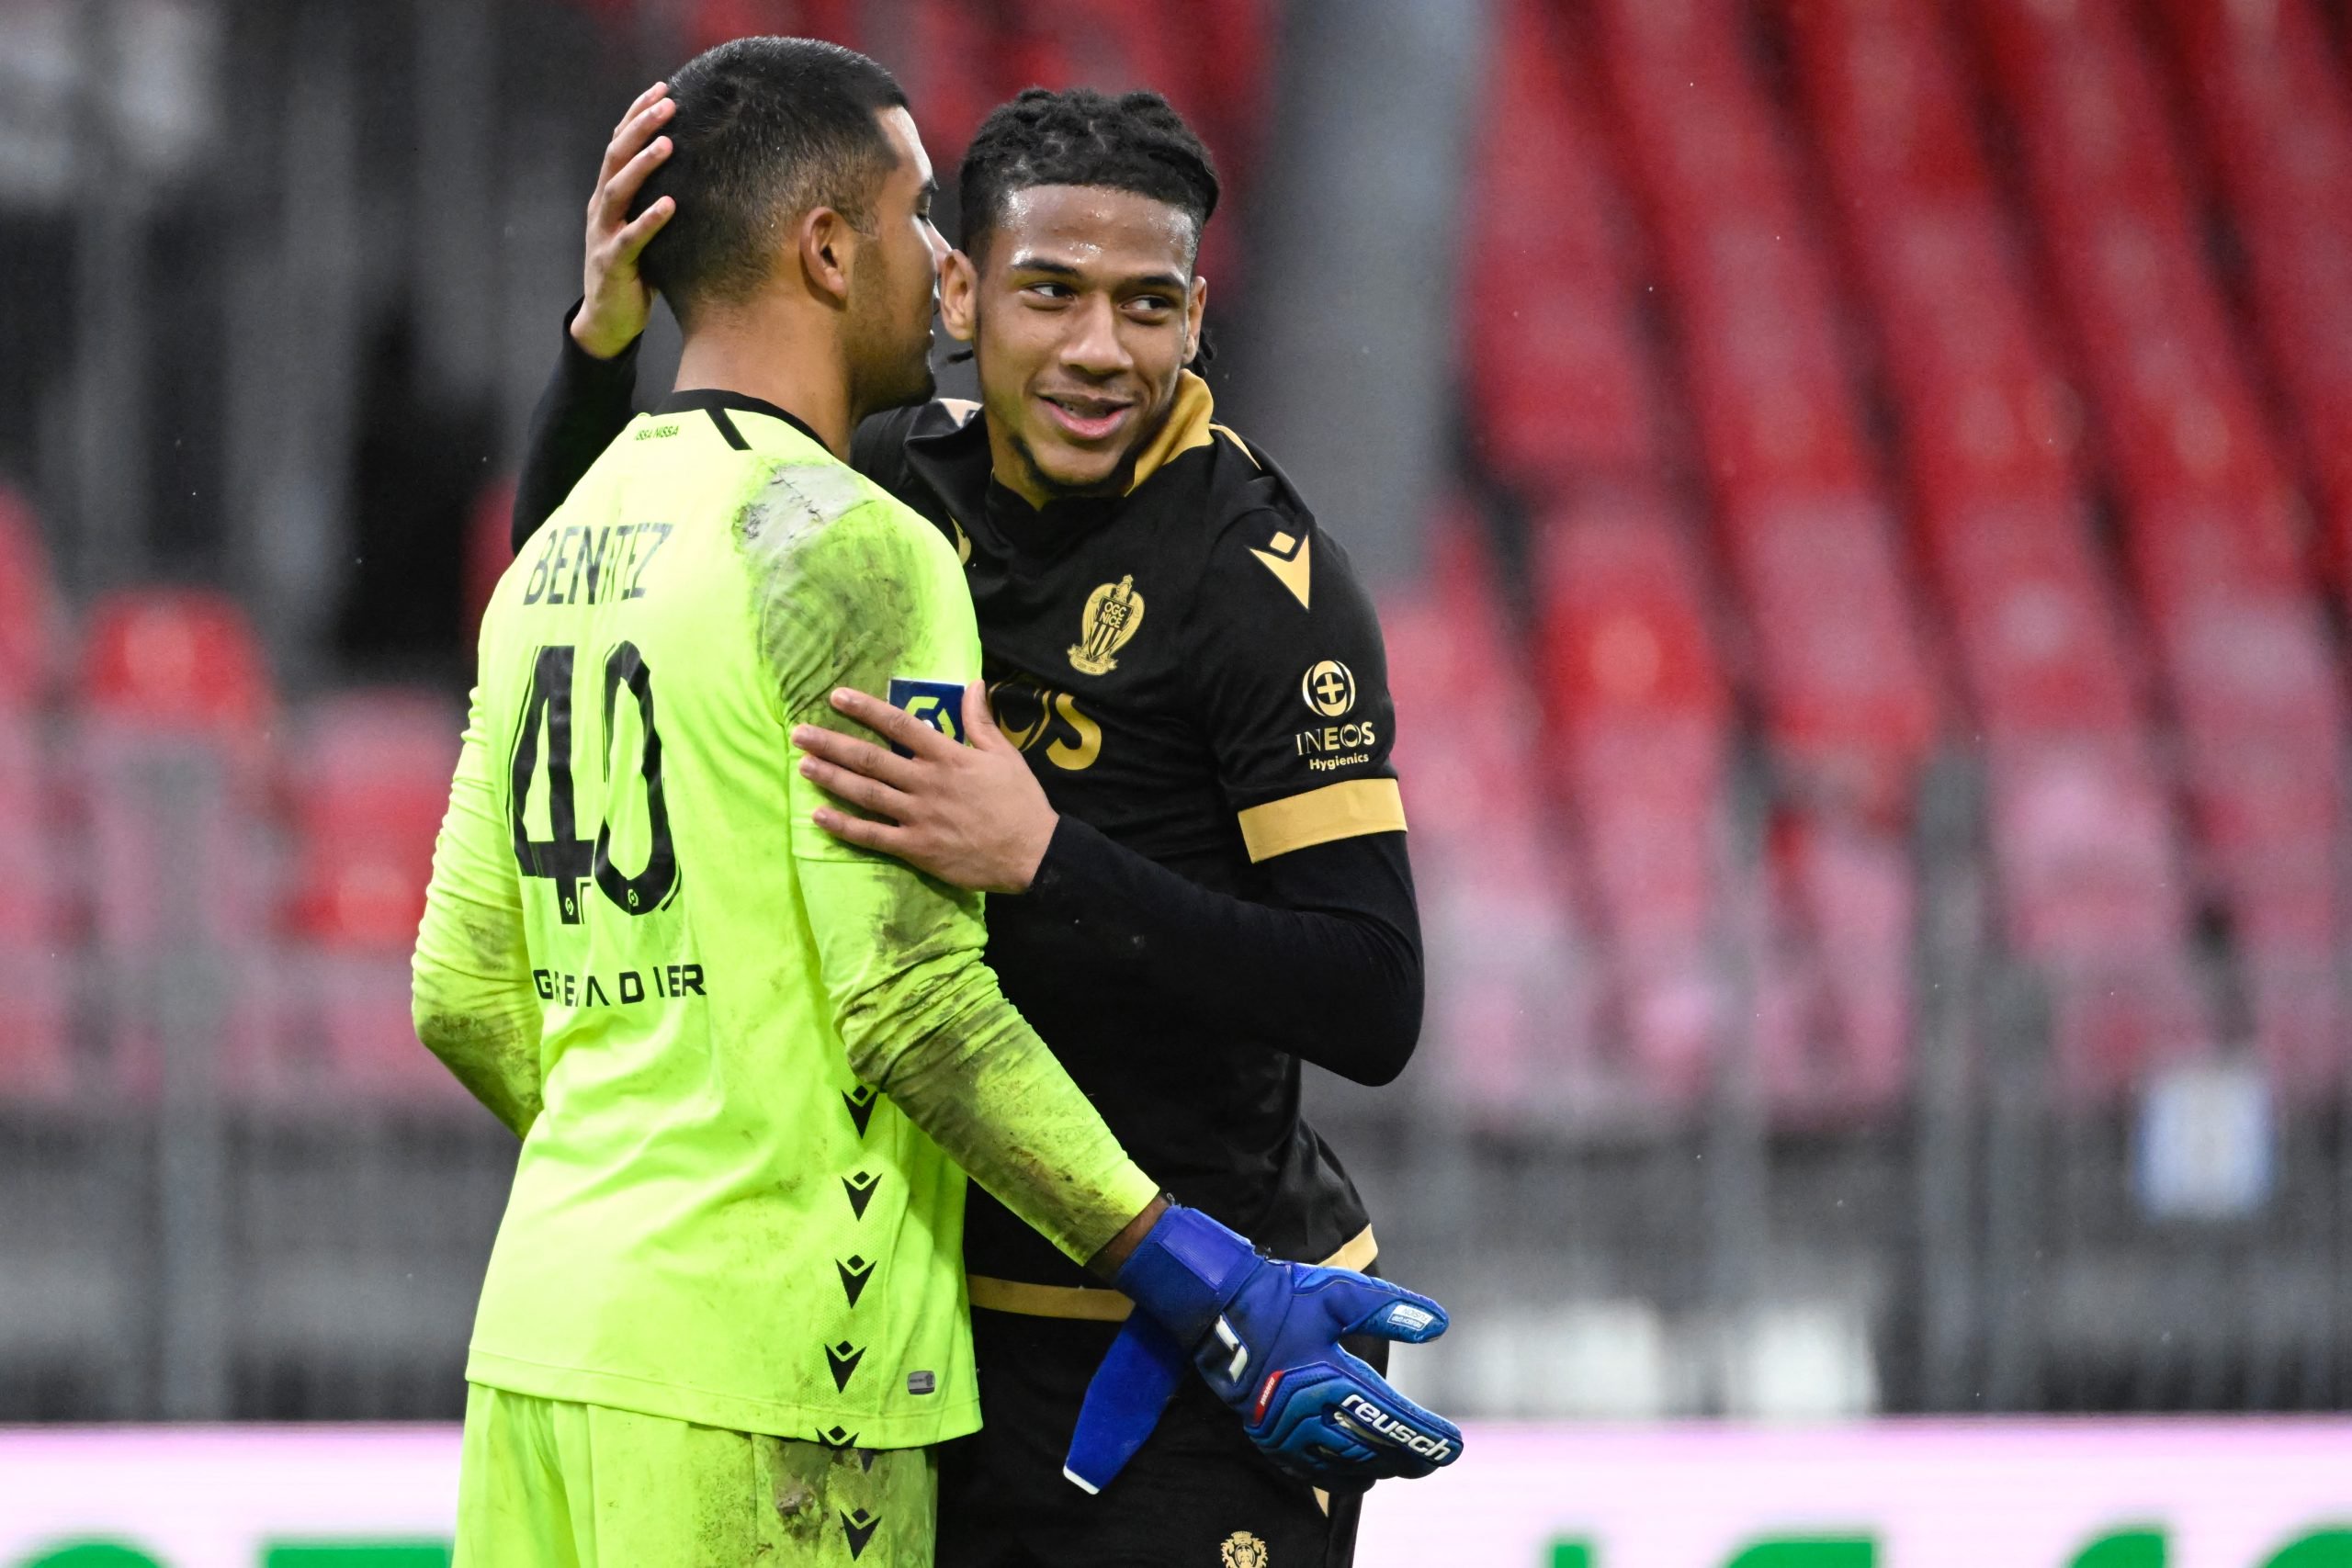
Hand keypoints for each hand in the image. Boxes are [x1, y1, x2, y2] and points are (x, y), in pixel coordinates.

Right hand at [571, 81, 675, 359]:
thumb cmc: (634, 272)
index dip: (637, 115)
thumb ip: (657, 203)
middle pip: (616, 157)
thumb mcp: (645, 230)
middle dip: (641, 126)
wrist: (607, 321)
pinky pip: (631, 238)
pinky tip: (669, 205)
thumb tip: (701, 177)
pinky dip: (649, 219)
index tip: (662, 88)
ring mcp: (602, 234)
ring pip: (618, 190)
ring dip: (643, 164)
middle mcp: (601, 208)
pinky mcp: (612, 263)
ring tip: (668, 143)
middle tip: (667, 101)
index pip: (619, 145)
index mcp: (608, 197)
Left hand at [792, 681, 1059, 893]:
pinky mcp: (916, 848)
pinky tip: (819, 816)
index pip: (899, 724)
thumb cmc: (1020, 802)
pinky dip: (844, 826)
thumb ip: (981, 720)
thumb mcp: (1004, 755)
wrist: (1034, 853)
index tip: (836, 697)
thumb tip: (972, 683)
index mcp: (948, 756)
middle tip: (800, 734)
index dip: (865, 709)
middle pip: (871, 758)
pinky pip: (873, 836)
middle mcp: (927, 782)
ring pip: (866, 793)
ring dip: (831, 779)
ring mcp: (919, 816)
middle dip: (832, 744)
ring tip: (803, 766)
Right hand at [1073, 1206, 1461, 1491]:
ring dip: (1378, 1467)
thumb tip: (1441, 1324)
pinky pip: (1310, 1470)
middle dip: (1408, 1457)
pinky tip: (1358, 1473)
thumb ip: (1391, 1310)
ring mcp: (1283, 1431)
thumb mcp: (1340, 1292)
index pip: (1389, 1419)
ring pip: (1342, 1465)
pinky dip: (1340, 1475)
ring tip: (1405, 1465)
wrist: (1217, 1307)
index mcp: (1330, 1379)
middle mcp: (1307, 1414)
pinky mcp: (1267, 1436)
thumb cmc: (1282, 1297)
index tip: (1454, 1445)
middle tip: (1437, 1458)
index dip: (1425, 1437)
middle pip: (1370, 1450)